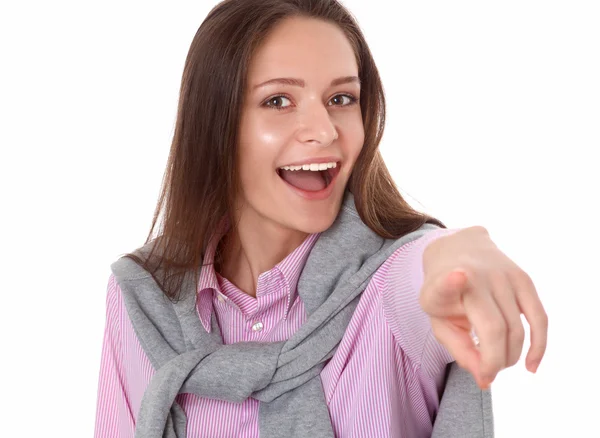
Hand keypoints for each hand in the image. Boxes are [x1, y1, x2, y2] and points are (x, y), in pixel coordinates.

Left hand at [420, 226, 547, 388]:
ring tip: (499, 364)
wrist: (458, 249)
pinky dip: (538, 345)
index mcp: (442, 285)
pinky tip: (531, 365)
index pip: (446, 284)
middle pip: (494, 328)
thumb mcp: (439, 320)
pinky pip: (539, 317)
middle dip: (494, 362)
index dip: (451, 282)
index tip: (458, 276)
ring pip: (517, 328)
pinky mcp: (523, 278)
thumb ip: (459, 350)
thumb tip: (486, 378)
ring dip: (511, 356)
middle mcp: (474, 275)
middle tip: (486, 372)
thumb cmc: (447, 294)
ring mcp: (501, 275)